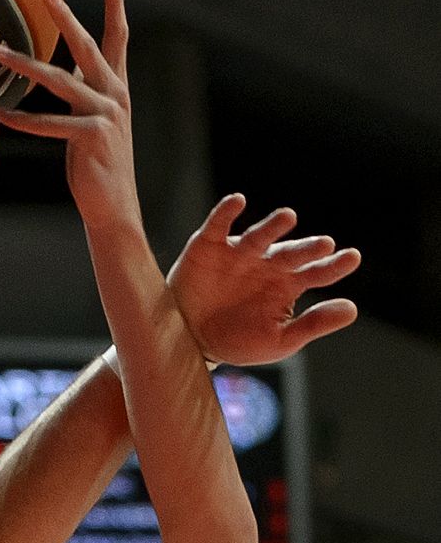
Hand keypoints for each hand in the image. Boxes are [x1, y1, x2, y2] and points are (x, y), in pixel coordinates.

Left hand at [0, 0, 141, 238]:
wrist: (113, 207)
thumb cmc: (97, 167)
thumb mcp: (91, 124)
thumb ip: (80, 96)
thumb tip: (57, 75)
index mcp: (116, 89)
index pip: (118, 39)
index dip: (115, 6)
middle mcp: (114, 96)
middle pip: (87, 47)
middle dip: (66, 19)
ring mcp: (105, 115)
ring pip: (59, 81)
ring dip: (25, 66)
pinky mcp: (93, 137)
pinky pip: (51, 124)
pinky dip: (24, 120)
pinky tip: (1, 114)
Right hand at [170, 194, 359, 363]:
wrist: (190, 342)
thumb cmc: (238, 341)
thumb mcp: (279, 340)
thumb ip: (314, 324)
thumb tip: (351, 309)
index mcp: (287, 284)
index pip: (317, 271)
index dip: (334, 265)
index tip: (352, 258)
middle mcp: (267, 264)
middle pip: (291, 253)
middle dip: (307, 248)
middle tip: (325, 244)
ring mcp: (239, 254)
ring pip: (259, 236)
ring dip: (273, 226)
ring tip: (289, 217)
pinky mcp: (209, 246)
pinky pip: (218, 225)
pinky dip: (226, 212)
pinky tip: (237, 201)